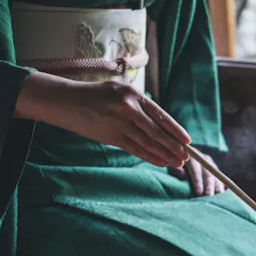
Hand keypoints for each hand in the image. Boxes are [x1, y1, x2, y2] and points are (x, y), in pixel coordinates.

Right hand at [15, 73, 189, 168]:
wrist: (68, 102)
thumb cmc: (97, 96)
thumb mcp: (120, 92)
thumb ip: (139, 107)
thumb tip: (161, 127)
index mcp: (133, 94)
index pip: (160, 115)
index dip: (175, 130)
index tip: (188, 141)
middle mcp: (128, 108)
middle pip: (156, 132)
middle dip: (173, 146)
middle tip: (186, 157)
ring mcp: (119, 123)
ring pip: (147, 142)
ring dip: (164, 154)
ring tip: (177, 163)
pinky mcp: (111, 136)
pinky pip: (135, 149)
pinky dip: (149, 157)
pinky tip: (160, 162)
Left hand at [170, 149, 226, 196]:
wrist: (182, 155)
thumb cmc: (175, 164)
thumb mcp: (172, 165)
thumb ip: (175, 169)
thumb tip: (182, 174)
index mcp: (192, 156)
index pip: (196, 170)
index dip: (198, 182)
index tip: (199, 193)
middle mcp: (203, 158)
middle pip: (208, 173)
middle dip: (209, 186)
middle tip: (209, 197)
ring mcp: (210, 162)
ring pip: (215, 175)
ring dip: (217, 186)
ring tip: (218, 196)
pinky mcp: (215, 168)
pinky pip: (219, 176)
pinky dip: (221, 184)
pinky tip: (223, 192)